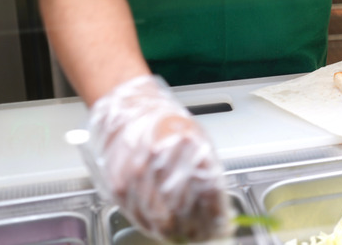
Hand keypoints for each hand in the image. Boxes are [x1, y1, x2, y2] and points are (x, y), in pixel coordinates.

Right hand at [83, 75, 232, 241]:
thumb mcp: (197, 139)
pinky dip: (154, 228)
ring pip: (161, 221)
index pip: (208, 192)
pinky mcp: (119, 187)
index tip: (222, 226)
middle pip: (185, 211)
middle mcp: (160, 162)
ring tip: (188, 236)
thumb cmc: (164, 122)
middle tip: (206, 236)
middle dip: (199, 229)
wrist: (128, 109)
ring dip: (177, 233)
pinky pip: (139, 217)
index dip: (216, 214)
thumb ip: (209, 171)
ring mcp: (137, 176)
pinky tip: (165, 229)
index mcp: (187, 145)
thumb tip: (219, 205)